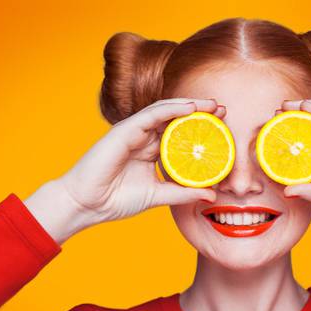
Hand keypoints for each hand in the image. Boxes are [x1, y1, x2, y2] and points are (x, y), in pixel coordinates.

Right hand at [25, 98, 222, 244]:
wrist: (87, 204)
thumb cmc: (115, 200)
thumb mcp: (158, 196)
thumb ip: (183, 193)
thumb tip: (211, 195)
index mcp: (151, 152)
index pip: (180, 135)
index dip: (201, 129)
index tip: (224, 128)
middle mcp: (144, 138)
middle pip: (176, 119)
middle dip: (201, 113)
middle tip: (224, 110)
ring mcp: (134, 132)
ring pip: (166, 111)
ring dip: (190, 106)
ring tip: (212, 105)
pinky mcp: (124, 130)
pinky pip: (151, 114)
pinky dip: (172, 109)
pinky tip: (190, 108)